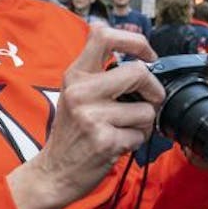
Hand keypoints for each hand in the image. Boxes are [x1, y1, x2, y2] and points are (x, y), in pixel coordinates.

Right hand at [7, 25, 162, 208]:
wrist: (53, 172)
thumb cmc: (71, 133)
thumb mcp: (74, 94)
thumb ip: (98, 74)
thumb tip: (138, 58)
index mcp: (75, 75)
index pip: (103, 35)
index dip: (134, 40)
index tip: (147, 55)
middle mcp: (81, 92)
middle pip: (138, 72)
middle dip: (153, 90)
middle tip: (150, 101)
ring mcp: (92, 116)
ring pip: (146, 109)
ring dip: (144, 123)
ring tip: (124, 129)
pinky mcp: (104, 140)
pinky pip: (140, 135)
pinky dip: (136, 141)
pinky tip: (118, 144)